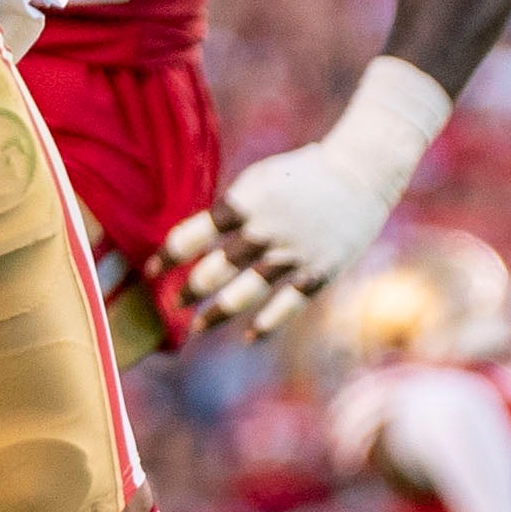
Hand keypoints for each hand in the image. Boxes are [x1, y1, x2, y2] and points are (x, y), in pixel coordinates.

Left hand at [152, 54, 450, 338]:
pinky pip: (284, 307)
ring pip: (242, 295)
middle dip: (187, 291)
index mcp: (244, 203)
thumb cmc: (302, 174)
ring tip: (194, 329)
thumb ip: (231, 211)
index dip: (167, 256)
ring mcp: (291, 256)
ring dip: (214, 315)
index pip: (191, 235)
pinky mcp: (316, 273)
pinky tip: (246, 337)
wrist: (360, 174)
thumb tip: (196, 240)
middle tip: (170, 305)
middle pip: (212, 271)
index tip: (150, 270)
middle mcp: (264, 232)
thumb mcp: (259, 180)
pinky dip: (263, 325)